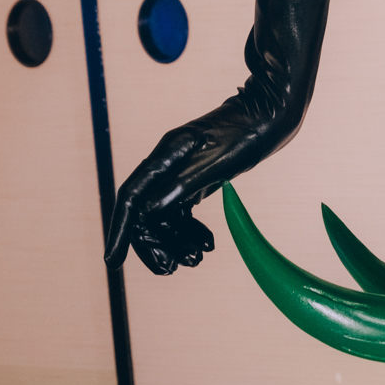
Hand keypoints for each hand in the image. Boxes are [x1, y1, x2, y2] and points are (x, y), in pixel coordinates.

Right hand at [104, 96, 286, 275]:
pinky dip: (190, 232)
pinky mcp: (195, 179)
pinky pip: (182, 212)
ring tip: (196, 261)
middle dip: (154, 244)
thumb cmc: (246, 133)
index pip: (131, 196)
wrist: (270, 114)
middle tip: (171, 270)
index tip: (114, 262)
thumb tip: (149, 211)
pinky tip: (206, 245)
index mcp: (166, 154)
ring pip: (165, 216)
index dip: (120, 230)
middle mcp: (167, 164)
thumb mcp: (216, 161)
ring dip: (175, 242)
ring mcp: (180, 172)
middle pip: (146, 212)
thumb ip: (182, 184)